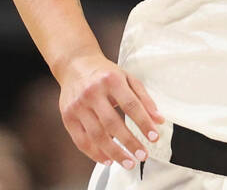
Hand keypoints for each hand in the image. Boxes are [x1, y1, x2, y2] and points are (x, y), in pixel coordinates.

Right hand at [56, 51, 165, 167]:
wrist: (75, 64)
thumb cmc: (105, 73)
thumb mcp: (128, 78)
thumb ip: (144, 98)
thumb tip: (158, 120)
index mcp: (111, 80)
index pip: (131, 105)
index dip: (143, 123)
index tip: (154, 137)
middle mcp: (93, 93)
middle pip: (113, 123)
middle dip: (129, 142)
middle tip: (143, 155)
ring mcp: (78, 106)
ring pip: (96, 135)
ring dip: (114, 152)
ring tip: (128, 162)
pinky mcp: (68, 116)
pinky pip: (81, 140)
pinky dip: (95, 153)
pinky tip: (108, 160)